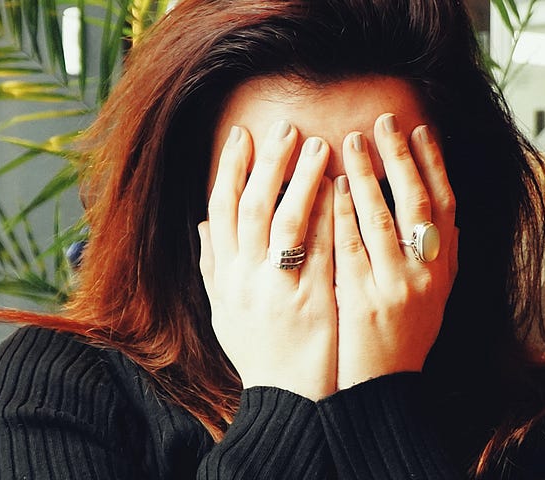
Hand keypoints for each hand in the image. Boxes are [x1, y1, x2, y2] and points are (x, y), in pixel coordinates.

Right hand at [200, 121, 338, 399]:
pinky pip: (319, 248)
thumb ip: (213, 267)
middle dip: (267, 162)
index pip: (221, 210)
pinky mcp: (311, 301)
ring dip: (301, 178)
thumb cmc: (261, 356)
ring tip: (319, 144)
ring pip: (286, 220)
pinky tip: (341, 188)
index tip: (242, 136)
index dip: (231, 170)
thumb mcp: (225, 312)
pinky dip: (327, 214)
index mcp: (225, 278)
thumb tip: (203, 226)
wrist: (289, 403)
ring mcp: (278, 289)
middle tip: (284, 127)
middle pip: (252, 206)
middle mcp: (245, 280)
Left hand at [332, 113, 458, 389]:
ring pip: (384, 219)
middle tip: (384, 121)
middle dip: (401, 157)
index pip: (446, 205)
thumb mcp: (427, 296)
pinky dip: (343, 213)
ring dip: (368, 175)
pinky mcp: (365, 300)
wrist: (382, 392)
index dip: (435, 164)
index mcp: (444, 269)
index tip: (420, 129)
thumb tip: (432, 211)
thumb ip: (428, 256)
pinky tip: (332, 187)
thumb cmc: (400, 341)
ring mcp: (397, 287)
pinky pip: (352, 247)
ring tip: (350, 141)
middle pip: (419, 203)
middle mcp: (428, 274)